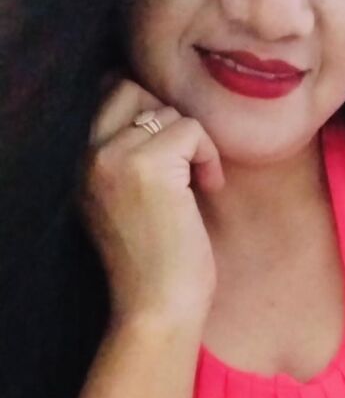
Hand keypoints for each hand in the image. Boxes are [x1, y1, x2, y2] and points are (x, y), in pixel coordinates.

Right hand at [78, 78, 224, 323]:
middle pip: (131, 90)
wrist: (156, 308)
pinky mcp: (148, 166)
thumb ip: (132, 159)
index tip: (174, 156)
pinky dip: (208, 155)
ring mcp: (114, 158)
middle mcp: (90, 157)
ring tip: (198, 185)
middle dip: (168, 120)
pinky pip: (192, 130)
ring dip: (194, 144)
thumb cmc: (157, 264)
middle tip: (186, 164)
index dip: (151, 114)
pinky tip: (209, 187)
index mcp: (82, 166)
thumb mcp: (131, 202)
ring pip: (167, 112)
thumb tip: (162, 111)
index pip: (110, 98)